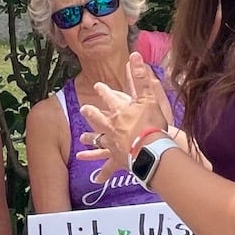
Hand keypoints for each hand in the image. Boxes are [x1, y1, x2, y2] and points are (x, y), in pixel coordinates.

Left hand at [77, 55, 175, 182]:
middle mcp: (111, 127)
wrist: (152, 150)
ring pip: (98, 142)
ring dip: (91, 141)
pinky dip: (102, 174)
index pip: (109, 97)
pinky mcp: (117, 160)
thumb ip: (141, 76)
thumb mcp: (149, 97)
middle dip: (91, 114)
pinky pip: (108, 168)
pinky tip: (96, 180)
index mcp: (119, 111)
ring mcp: (112, 144)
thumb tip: (134, 54)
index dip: (103, 91)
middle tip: (83, 110)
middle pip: (98, 119)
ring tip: (82, 142)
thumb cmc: (152, 124)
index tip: (98, 86)